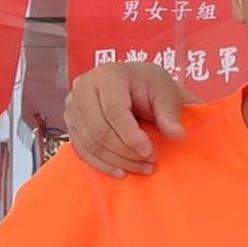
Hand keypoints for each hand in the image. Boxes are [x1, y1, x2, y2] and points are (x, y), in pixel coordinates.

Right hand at [61, 59, 188, 176]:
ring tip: (142, 168)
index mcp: (108, 74)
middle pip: (99, 129)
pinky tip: (120, 172)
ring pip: (89, 142)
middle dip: (125, 152)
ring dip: (116, 161)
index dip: (130, 136)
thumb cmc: (150, 86)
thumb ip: (169, 114)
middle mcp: (84, 87)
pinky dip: (101, 164)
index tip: (149, 152)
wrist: (135, 83)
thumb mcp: (166, 94)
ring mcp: (73, 106)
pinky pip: (81, 149)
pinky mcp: (71, 122)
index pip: (114, 110)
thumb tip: (176, 134)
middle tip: (150, 162)